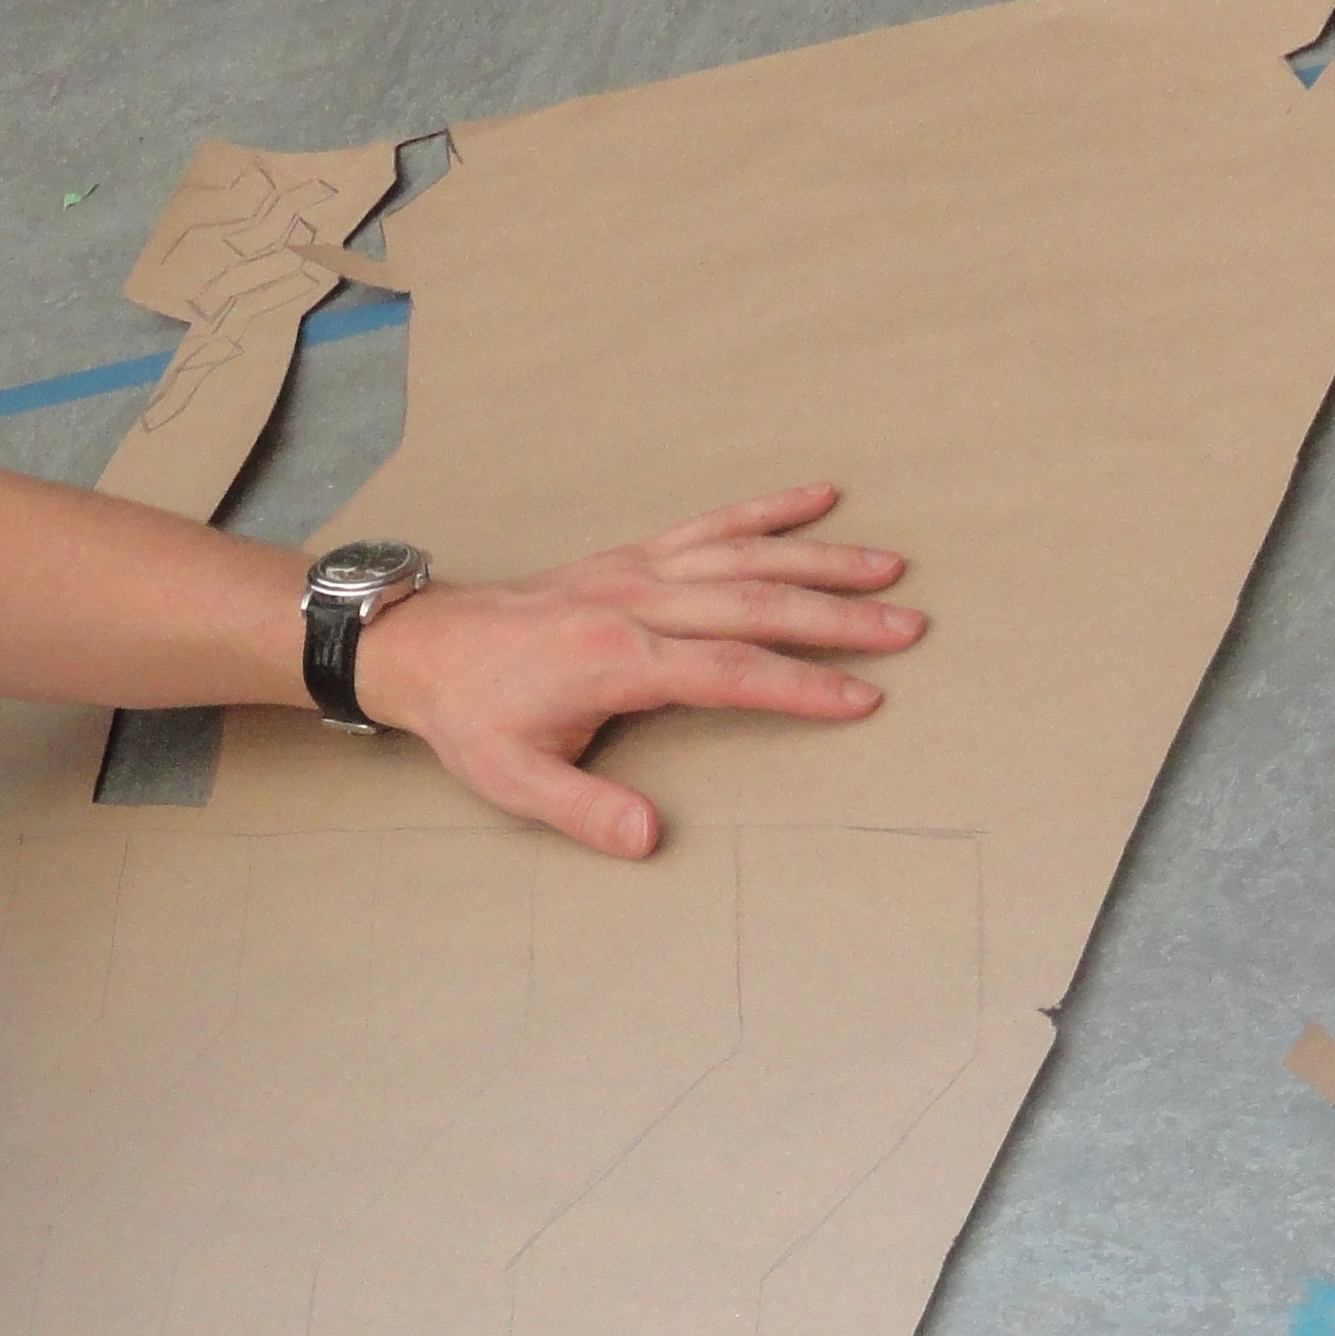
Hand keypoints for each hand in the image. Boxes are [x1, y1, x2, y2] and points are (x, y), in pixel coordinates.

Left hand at [346, 484, 922, 858]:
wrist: (426, 649)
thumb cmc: (473, 720)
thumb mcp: (513, 783)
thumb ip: (584, 812)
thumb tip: (648, 839)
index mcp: (614, 660)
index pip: (726, 671)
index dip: (797, 686)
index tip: (860, 698)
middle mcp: (634, 603)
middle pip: (754, 603)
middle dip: (837, 616)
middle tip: (909, 627)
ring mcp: (636, 571)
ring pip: (744, 556)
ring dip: (820, 558)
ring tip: (890, 568)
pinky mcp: (632, 556)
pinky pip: (710, 524)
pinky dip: (767, 508)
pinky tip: (820, 496)